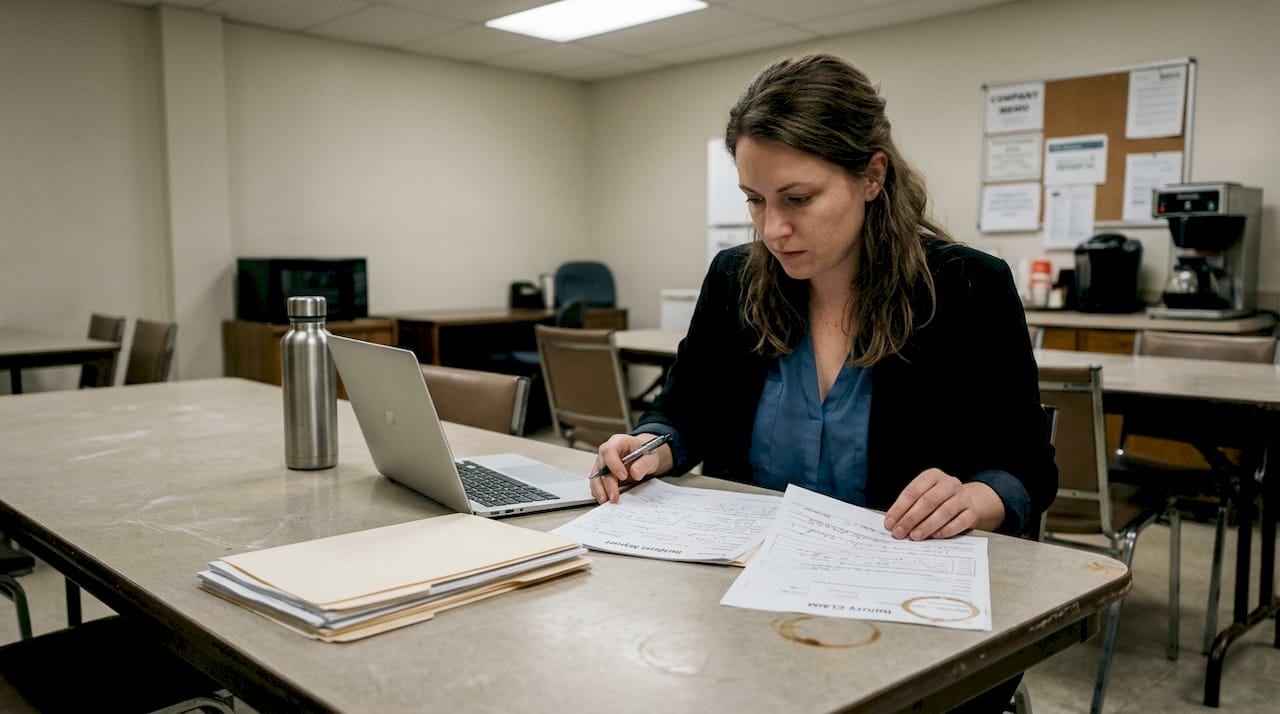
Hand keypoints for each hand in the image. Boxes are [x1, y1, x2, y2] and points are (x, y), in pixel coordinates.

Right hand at [590, 434, 672, 503]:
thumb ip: (644, 464)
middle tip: (614, 497)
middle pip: (601, 467)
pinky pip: (597, 484)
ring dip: (600, 490)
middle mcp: (606, 453)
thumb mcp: (650, 456)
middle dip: (607, 484)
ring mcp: (602, 464)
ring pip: (596, 478)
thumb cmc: (645, 453)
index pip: (609, 451)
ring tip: (606, 501)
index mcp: (617, 442)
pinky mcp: (602, 476)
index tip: (623, 476)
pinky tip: (604, 500)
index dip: (614, 464)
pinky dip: (600, 493)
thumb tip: (635, 473)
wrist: (643, 457)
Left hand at [882, 468, 1004, 539]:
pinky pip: (960, 522)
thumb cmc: (939, 499)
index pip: (913, 491)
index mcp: (932, 476)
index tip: (890, 522)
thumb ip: (910, 506)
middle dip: (911, 518)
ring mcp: (962, 497)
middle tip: (900, 532)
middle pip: (928, 501)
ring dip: (927, 525)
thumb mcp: (924, 494)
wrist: (968, 501)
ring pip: (944, 511)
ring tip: (915, 536)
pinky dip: (946, 530)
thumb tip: (894, 523)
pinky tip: (935, 536)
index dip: (900, 508)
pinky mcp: (971, 512)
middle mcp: (949, 484)